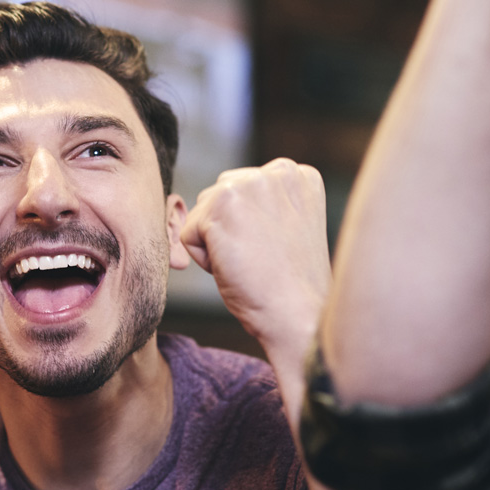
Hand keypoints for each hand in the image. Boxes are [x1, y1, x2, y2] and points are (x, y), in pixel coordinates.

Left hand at [181, 159, 330, 367]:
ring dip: (216, 244)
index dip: (251, 227)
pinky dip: (204, 261)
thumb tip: (218, 196)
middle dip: (230, 231)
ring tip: (251, 263)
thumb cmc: (293, 285)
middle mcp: (276, 171)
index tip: (277, 249)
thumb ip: (265, 203)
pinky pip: (189, 235)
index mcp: (297, 175)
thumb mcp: (289, 227)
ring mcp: (248, 185)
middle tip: (262, 259)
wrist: (299, 317)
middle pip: (220, 197)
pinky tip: (236, 269)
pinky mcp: (221, 208)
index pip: (245, 191)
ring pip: (203, 214)